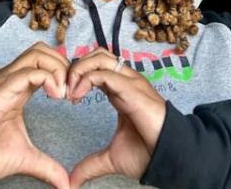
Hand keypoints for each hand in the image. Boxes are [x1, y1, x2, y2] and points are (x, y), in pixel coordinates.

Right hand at [0, 42, 71, 188]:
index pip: (47, 64)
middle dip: (65, 64)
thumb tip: (65, 184)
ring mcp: (4, 84)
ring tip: (64, 93)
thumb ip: (47, 166)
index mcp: (18, 91)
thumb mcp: (24, 158)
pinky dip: (48, 77)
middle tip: (72, 90)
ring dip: (58, 67)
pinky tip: (55, 96)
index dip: (66, 74)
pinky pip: (27, 72)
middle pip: (44, 51)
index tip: (75, 97)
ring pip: (37, 54)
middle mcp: (12, 82)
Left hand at [68, 48, 165, 186]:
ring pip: (100, 58)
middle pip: (97, 55)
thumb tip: (72, 180)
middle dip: (74, 67)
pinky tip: (76, 97)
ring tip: (68, 92)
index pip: (97, 67)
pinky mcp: (132, 90)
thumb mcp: (112, 157)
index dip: (77, 76)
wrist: (168, 156)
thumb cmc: (147, 151)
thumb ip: (91, 164)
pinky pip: (105, 74)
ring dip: (78, 70)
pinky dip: (86, 80)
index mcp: (121, 91)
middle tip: (62, 90)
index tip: (65, 98)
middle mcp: (127, 81)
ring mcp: (131, 83)